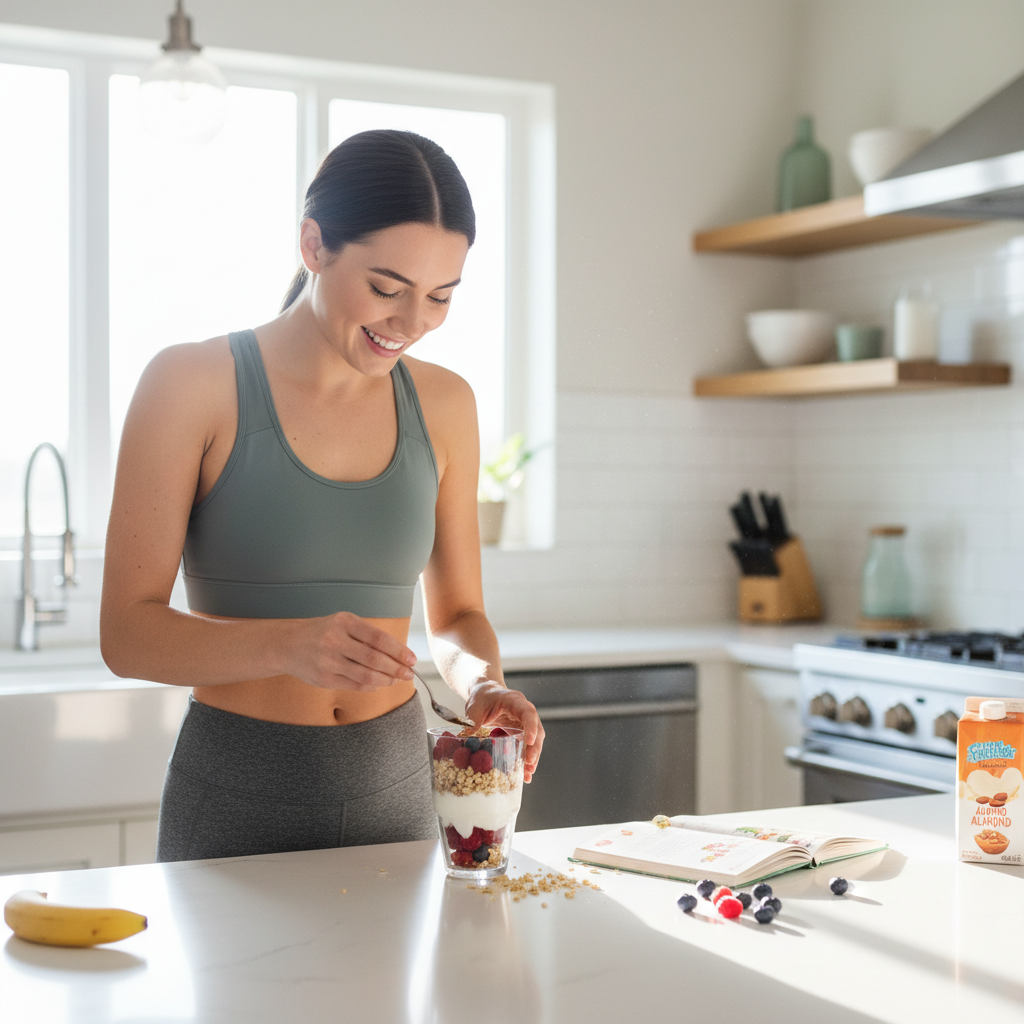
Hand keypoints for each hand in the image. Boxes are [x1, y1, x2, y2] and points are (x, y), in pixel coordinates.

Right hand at [290, 611, 416, 690]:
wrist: (289, 644)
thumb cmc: (324, 632)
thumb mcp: (344, 623)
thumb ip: (367, 635)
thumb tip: (399, 653)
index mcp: (344, 622)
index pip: (378, 638)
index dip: (399, 651)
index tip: (412, 659)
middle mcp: (335, 641)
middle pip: (374, 659)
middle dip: (396, 668)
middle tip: (408, 673)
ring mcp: (328, 661)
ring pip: (366, 675)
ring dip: (386, 680)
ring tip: (396, 679)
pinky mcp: (324, 678)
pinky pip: (355, 685)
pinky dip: (371, 686)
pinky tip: (379, 684)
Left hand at [465, 681, 544, 782]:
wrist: (485, 693)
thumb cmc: (482, 698)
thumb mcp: (474, 709)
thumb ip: (472, 722)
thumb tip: (467, 739)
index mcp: (514, 701)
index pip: (527, 712)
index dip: (531, 727)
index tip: (530, 741)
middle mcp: (523, 711)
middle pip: (536, 729)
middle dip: (534, 748)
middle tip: (529, 764)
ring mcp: (524, 722)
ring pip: (535, 739)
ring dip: (532, 756)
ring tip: (528, 774)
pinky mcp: (520, 731)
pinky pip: (526, 744)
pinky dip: (526, 757)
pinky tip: (524, 771)